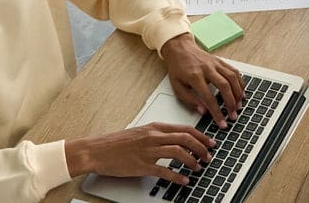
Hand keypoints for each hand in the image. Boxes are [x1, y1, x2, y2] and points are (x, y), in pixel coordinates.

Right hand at [64, 122, 214, 183]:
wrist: (97, 150)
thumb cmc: (117, 142)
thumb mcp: (141, 131)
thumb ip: (159, 134)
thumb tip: (177, 139)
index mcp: (155, 127)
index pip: (185, 129)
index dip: (201, 136)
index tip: (210, 142)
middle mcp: (154, 137)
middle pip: (186, 139)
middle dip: (201, 148)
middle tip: (209, 156)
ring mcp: (148, 151)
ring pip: (179, 152)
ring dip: (193, 161)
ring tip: (199, 167)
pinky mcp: (142, 165)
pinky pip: (164, 171)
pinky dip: (177, 176)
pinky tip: (184, 180)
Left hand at [160, 34, 244, 127]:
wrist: (180, 49)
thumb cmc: (178, 69)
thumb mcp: (177, 87)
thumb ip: (190, 100)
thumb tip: (203, 111)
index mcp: (195, 77)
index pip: (208, 98)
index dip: (217, 112)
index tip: (222, 123)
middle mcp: (207, 69)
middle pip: (224, 87)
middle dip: (231, 104)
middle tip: (233, 116)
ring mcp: (216, 64)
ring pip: (232, 78)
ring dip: (238, 94)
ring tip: (239, 106)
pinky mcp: (221, 61)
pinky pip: (234, 71)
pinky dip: (240, 83)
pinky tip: (241, 92)